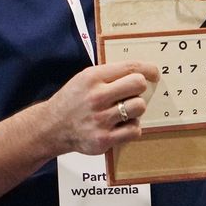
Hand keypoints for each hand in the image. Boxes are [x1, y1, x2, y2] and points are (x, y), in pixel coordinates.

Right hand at [43, 61, 160, 154]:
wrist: (51, 127)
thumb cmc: (73, 100)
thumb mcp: (84, 78)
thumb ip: (109, 75)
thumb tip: (141, 72)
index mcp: (92, 78)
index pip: (130, 67)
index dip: (148, 69)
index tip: (153, 73)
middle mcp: (96, 97)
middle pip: (138, 85)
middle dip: (139, 88)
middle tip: (133, 93)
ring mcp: (101, 119)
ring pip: (139, 107)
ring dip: (135, 109)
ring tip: (123, 111)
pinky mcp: (104, 139)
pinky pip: (135, 130)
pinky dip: (132, 128)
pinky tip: (120, 126)